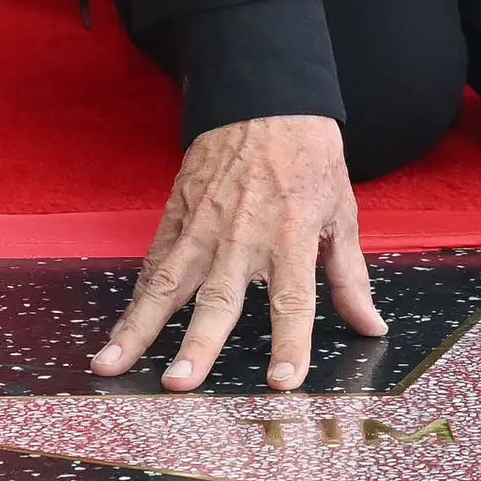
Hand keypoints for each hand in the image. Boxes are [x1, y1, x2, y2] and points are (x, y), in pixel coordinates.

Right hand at [89, 114, 383, 392]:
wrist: (264, 97)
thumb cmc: (309, 157)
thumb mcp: (342, 211)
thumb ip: (351, 276)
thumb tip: (370, 326)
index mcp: (292, 235)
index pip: (293, 299)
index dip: (291, 343)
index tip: (283, 382)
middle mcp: (244, 236)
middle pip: (218, 299)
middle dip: (198, 343)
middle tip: (179, 382)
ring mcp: (203, 226)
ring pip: (167, 285)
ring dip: (140, 328)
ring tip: (110, 364)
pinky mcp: (177, 214)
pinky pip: (154, 263)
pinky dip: (134, 299)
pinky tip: (118, 333)